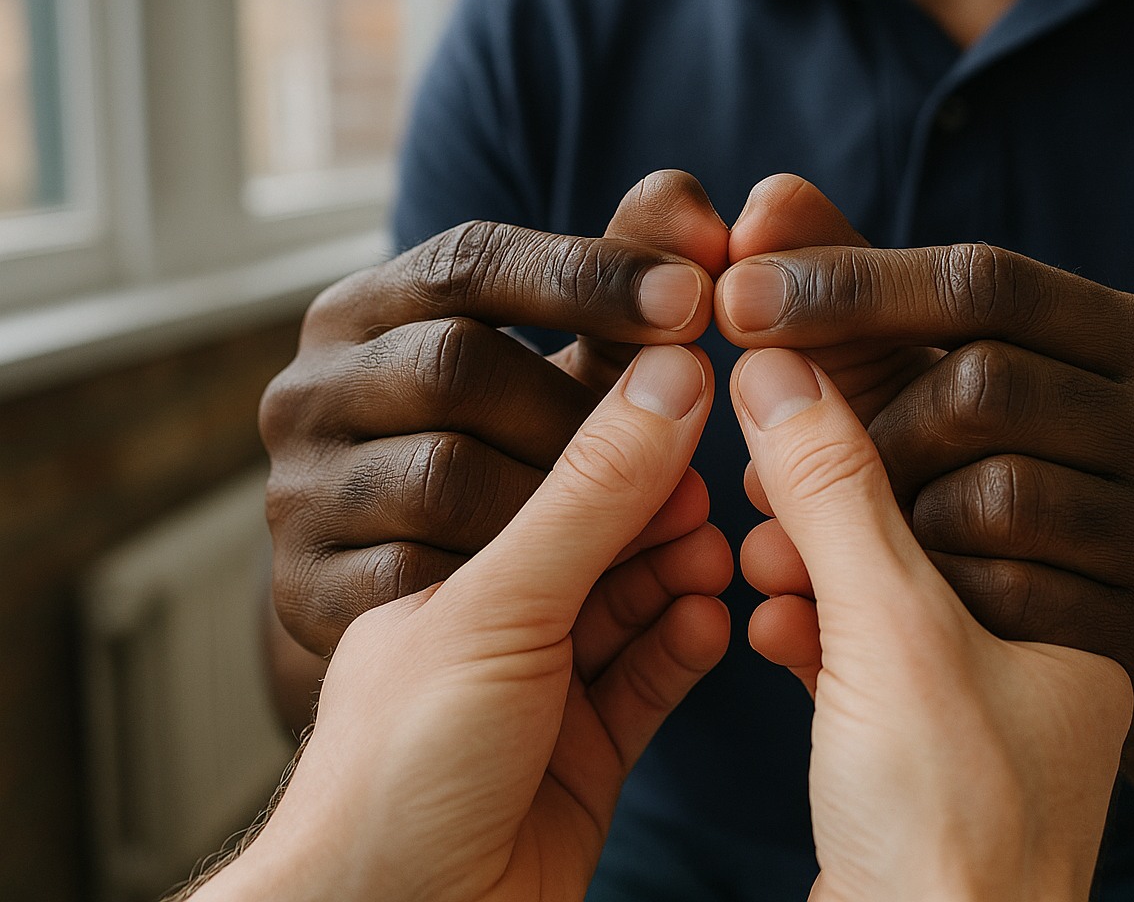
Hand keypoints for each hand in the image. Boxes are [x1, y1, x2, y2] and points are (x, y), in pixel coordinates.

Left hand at [199, 345, 730, 901]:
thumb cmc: (399, 772)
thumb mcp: (500, 607)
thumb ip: (590, 495)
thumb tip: (665, 377)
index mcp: (448, 580)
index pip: (548, 486)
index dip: (621, 449)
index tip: (688, 406)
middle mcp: (496, 634)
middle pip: (600, 549)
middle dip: (660, 518)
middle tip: (713, 496)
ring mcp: (543, 699)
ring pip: (632, 615)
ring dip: (680, 581)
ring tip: (718, 562)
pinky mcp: (588, 762)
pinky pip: (649, 687)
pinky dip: (684, 651)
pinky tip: (711, 624)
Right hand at [260, 171, 727, 653]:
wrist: (419, 596)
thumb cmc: (514, 449)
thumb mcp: (571, 364)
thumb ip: (633, 285)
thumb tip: (705, 212)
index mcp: (363, 311)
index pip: (469, 261)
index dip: (588, 275)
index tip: (693, 298)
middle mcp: (308, 391)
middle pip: (454, 366)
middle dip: (581, 407)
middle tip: (673, 443)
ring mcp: (298, 494)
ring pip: (444, 478)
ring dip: (564, 501)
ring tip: (645, 519)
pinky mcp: (306, 593)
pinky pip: (428, 580)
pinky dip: (522, 584)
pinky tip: (589, 587)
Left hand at [717, 175, 1133, 693]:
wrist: (1103, 630)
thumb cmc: (1000, 470)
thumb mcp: (941, 374)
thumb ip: (859, 289)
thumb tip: (764, 201)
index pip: (986, 279)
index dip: (851, 284)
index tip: (736, 297)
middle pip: (984, 387)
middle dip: (862, 426)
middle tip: (778, 464)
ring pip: (993, 498)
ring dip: (883, 518)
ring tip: (823, 534)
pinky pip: (1004, 600)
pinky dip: (918, 598)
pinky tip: (874, 601)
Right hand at [731, 348, 1132, 901]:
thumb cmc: (951, 839)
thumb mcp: (892, 636)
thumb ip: (837, 496)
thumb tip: (778, 369)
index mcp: (1074, 623)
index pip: (976, 481)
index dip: (883, 440)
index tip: (803, 397)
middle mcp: (1035, 670)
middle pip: (920, 540)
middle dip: (832, 509)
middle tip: (763, 476)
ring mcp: (972, 725)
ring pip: (878, 605)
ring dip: (810, 573)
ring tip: (759, 559)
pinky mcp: (909, 771)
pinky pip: (856, 673)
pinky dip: (809, 641)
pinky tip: (772, 629)